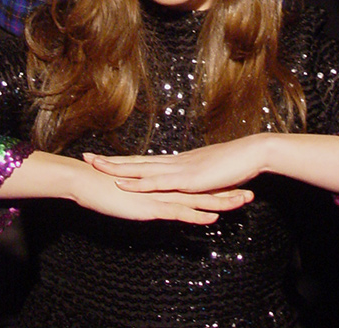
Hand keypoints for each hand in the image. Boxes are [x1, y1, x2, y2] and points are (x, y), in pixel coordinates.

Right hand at [0, 151, 252, 224]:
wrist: (86, 180)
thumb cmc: (105, 186)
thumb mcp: (132, 193)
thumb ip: (146, 194)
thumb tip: (155, 200)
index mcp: (163, 184)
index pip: (195, 186)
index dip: (216, 187)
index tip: (236, 186)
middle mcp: (166, 188)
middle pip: (202, 191)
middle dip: (227, 193)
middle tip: (250, 193)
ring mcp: (159, 196)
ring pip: (196, 200)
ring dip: (220, 202)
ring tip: (242, 202)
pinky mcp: (150, 206)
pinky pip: (178, 212)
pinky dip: (196, 215)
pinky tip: (211, 218)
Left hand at [84, 136, 267, 194]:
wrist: (251, 152)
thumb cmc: (234, 164)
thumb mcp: (208, 176)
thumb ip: (195, 181)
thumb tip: (186, 186)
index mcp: (177, 162)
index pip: (143, 161)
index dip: (122, 160)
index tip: (102, 158)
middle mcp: (173, 163)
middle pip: (135, 162)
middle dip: (110, 161)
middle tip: (86, 157)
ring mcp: (179, 170)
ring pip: (142, 170)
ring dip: (118, 169)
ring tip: (97, 167)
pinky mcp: (188, 180)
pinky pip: (159, 182)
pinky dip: (140, 183)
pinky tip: (125, 184)